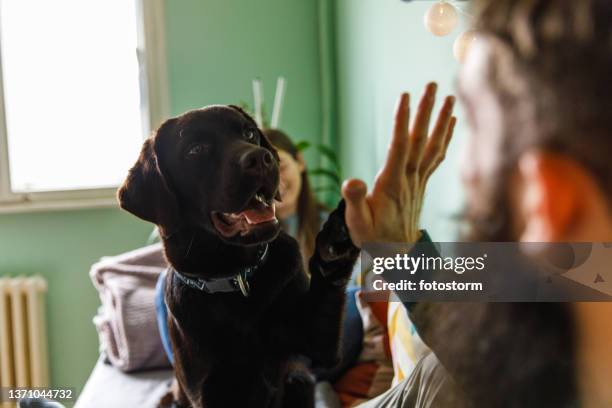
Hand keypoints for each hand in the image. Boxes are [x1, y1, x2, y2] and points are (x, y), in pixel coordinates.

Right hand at [342, 83, 455, 246]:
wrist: (396, 255)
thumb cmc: (373, 238)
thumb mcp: (357, 222)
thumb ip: (355, 201)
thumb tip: (353, 182)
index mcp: (392, 184)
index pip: (398, 146)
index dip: (401, 121)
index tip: (404, 96)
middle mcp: (409, 179)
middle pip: (420, 140)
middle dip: (426, 111)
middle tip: (433, 85)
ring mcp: (418, 181)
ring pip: (433, 145)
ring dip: (441, 120)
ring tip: (450, 97)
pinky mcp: (421, 183)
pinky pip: (436, 156)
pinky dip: (445, 138)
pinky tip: (449, 123)